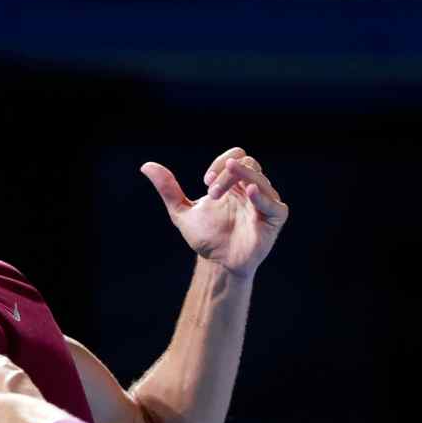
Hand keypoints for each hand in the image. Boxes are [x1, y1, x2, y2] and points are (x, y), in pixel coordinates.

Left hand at [141, 147, 288, 278]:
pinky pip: (275, 205)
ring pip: (260, 179)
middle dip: (227, 173)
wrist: (216, 265)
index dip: (221, 162)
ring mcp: (263, 205)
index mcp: (234, 184)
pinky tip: (250, 192)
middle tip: (211, 192)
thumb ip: (168, 189)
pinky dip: (263, 197)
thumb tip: (146, 166)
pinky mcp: (273, 221)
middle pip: (248, 164)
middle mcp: (251, 190)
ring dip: (239, 180)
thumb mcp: (182, 212)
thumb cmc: (206, 238)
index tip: (206, 181)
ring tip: (218, 194)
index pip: (236, 157)